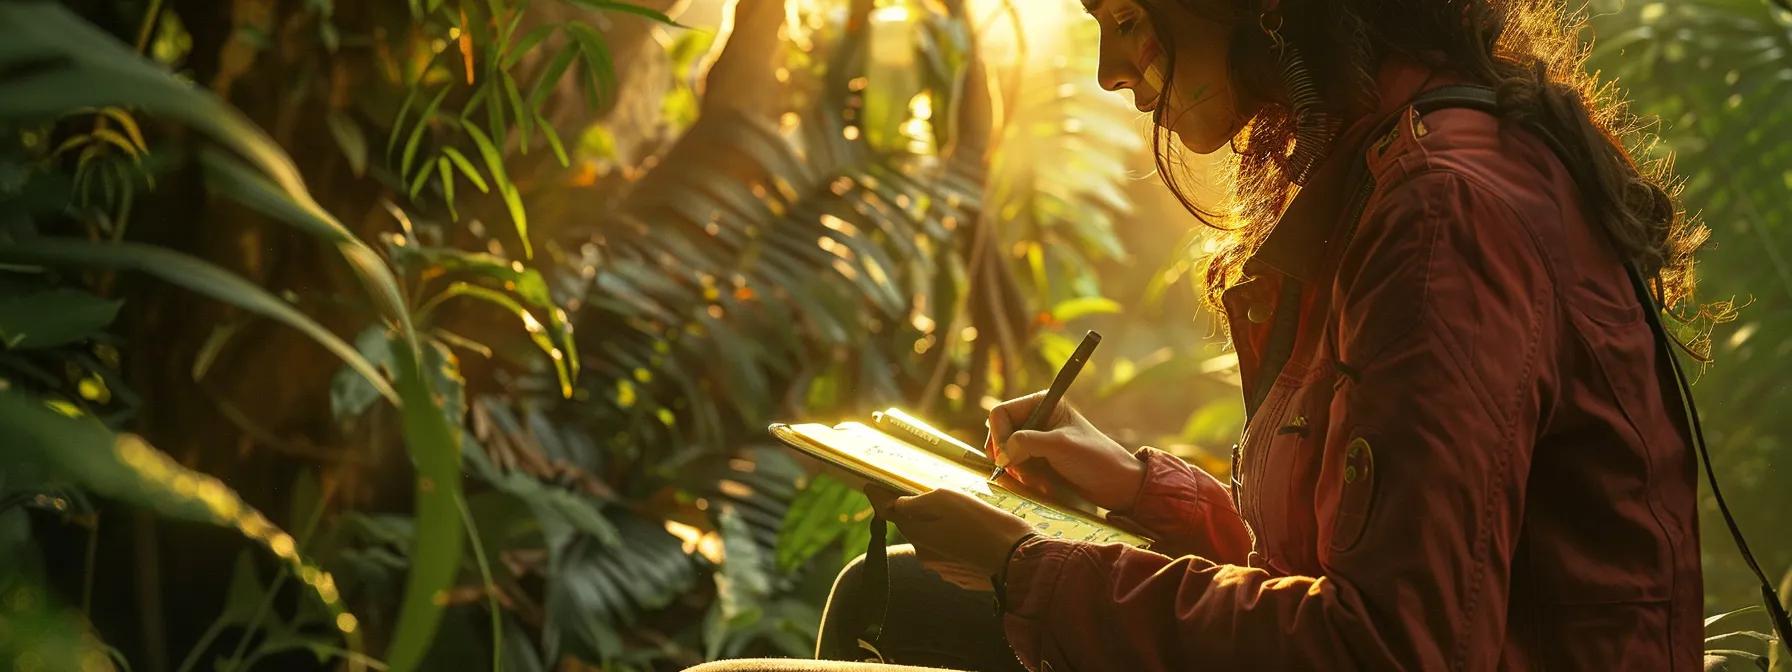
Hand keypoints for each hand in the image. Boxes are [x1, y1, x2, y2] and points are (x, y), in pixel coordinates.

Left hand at [865, 485, 1034, 591]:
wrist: (1016, 558)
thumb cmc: (981, 522)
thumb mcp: (946, 499)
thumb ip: (917, 501)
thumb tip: (896, 503)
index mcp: (917, 534)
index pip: (890, 514)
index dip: (882, 499)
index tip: (871, 486)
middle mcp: (924, 556)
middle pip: (915, 528)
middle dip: (922, 515)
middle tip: (943, 501)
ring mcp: (943, 570)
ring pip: (935, 543)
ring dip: (942, 531)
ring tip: (968, 519)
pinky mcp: (961, 578)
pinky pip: (952, 556)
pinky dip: (958, 546)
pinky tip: (976, 537)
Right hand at [987, 391, 1145, 510]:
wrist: (1116, 484)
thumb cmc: (1094, 458)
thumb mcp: (1060, 446)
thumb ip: (1027, 442)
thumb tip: (1002, 453)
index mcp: (1042, 403)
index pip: (1001, 414)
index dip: (999, 436)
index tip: (1006, 458)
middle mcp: (1036, 418)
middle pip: (999, 434)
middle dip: (1007, 456)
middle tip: (1021, 472)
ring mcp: (1036, 440)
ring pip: (1006, 454)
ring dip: (1017, 470)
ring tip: (1038, 480)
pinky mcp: (1038, 459)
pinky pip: (1016, 467)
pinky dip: (1022, 478)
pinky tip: (1041, 484)